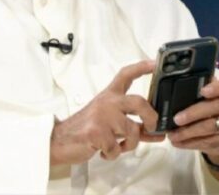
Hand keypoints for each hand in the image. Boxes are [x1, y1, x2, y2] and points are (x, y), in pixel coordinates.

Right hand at [49, 60, 164, 165]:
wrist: (59, 140)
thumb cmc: (86, 129)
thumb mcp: (111, 123)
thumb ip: (135, 126)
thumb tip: (158, 133)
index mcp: (110, 96)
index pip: (126, 75)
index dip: (142, 67)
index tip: (154, 63)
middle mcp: (107, 102)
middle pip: (139, 102)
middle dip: (151, 118)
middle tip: (151, 127)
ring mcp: (101, 116)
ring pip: (131, 130)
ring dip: (130, 145)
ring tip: (121, 146)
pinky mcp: (96, 132)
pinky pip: (116, 147)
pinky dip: (114, 154)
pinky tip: (106, 152)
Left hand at [167, 78, 218, 165]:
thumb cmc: (212, 108)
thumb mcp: (209, 97)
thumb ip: (198, 91)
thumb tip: (178, 89)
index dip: (215, 88)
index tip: (202, 91)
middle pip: (216, 107)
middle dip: (194, 113)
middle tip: (177, 119)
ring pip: (212, 128)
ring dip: (190, 132)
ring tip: (173, 135)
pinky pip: (211, 142)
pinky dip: (192, 143)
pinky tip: (180, 142)